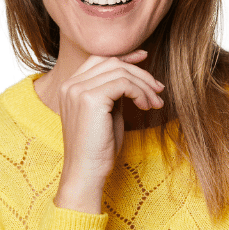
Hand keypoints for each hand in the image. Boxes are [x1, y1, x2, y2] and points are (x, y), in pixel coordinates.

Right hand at [57, 50, 164, 199]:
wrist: (86, 173)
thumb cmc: (98, 148)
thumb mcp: (108, 113)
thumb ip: (114, 92)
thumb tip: (134, 76)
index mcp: (70, 86)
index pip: (99, 59)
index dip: (124, 56)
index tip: (144, 57)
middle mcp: (70, 84)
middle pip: (112, 62)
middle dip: (140, 73)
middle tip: (158, 89)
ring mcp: (78, 90)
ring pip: (121, 71)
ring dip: (144, 86)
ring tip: (155, 103)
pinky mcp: (90, 98)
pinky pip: (123, 83)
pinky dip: (140, 92)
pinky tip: (146, 107)